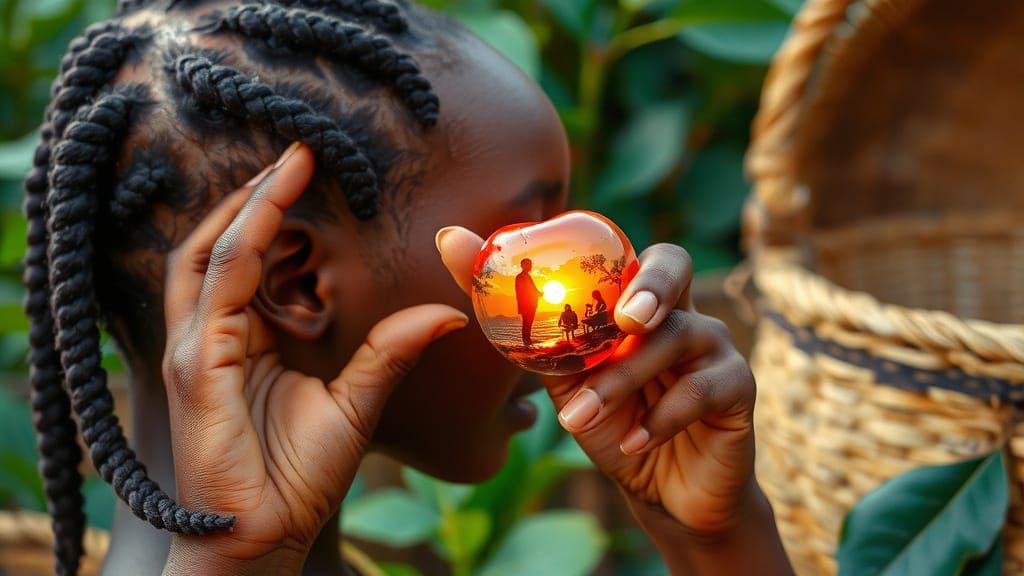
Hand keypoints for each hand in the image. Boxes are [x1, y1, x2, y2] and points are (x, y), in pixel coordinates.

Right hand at [162, 143, 467, 573]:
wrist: (264, 535)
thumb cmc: (299, 477)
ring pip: (212, 252)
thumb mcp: (357, 400)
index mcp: (246, 341)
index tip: (313, 171)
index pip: (252, 261)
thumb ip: (391, 351)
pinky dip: (241, 238)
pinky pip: (216, 285)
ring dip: (248, 203)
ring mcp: (199, 346)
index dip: (276, 214)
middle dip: (259, 194)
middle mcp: (215, 335)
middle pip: (226, 244)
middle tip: (301, 149)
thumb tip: (447, 311)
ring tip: (290, 162)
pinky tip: (270, 204)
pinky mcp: (197, 364)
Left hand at [436, 228, 756, 536]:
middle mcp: (677, 311)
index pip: (615, 256)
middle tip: (625, 318)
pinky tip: (635, 444)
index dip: (581, 248)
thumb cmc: (612, 423)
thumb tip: (450, 241)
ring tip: (579, 418)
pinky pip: (704, 388)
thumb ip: (519, 321)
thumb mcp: (559, 376)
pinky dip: (662, 418)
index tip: (528, 261)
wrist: (664, 491)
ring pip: (677, 335)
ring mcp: (713, 346)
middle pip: (673, 262)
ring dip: (623, 380)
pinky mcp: (738, 388)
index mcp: (633, 303)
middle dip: (648, 283)